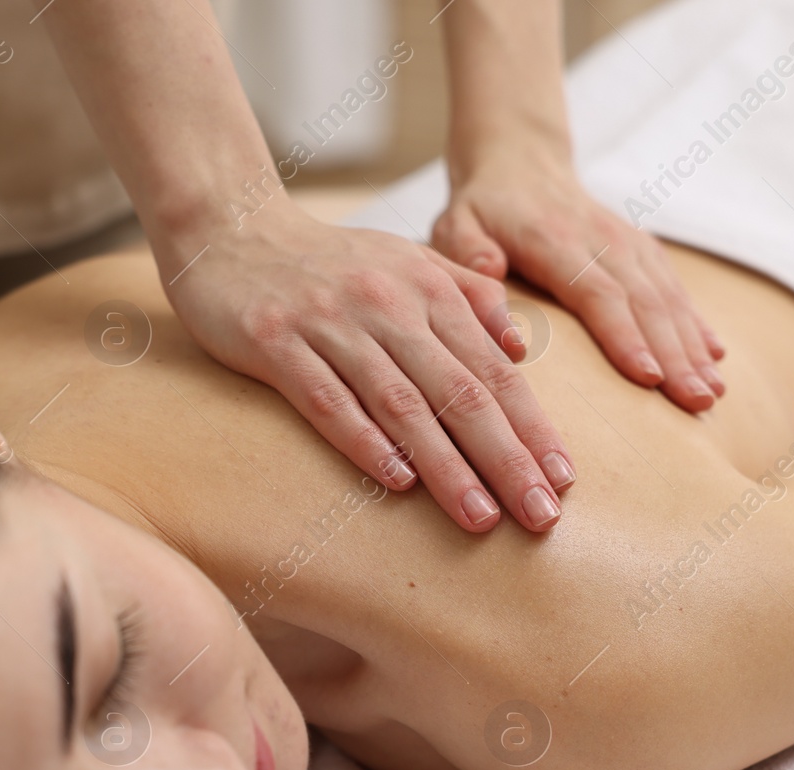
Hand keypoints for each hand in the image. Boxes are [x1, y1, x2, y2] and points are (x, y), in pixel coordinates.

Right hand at [159, 199, 574, 532]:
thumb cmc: (328, 262)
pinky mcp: (276, 341)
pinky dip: (364, 440)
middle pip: (459, 392)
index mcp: (428, 288)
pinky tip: (397, 480)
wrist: (231, 228)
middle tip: (540, 516)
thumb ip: (468, 296)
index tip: (562, 479)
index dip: (532, 426)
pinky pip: (326, 398)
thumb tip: (518, 347)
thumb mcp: (407, 262)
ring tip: (480, 517)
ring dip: (446, 466)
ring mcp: (331, 323)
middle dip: (506, 458)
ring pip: (401, 404)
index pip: (493, 369)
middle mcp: (388, 305)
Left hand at [433, 153, 726, 411]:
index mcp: (555, 240)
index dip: (624, 335)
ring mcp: (627, 242)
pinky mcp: (641, 248)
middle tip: (696, 401)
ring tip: (711, 393)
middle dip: (675, 354)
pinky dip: (697, 322)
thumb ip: (467, 250)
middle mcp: (601, 239)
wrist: (520, 162)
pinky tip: (717, 357)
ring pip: (668, 296)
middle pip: (645, 301)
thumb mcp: (456, 225)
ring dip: (694, 346)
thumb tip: (490, 273)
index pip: (597, 292)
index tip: (648, 377)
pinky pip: (675, 286)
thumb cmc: (482, 209)